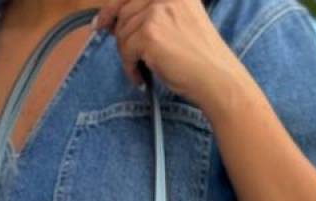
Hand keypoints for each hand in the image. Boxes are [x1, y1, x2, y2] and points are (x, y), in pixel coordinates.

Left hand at [93, 0, 250, 115]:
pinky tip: (142, 77)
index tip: (100, 23)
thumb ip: (150, 15)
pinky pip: (126, 51)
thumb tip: (111, 21)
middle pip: (123, 13)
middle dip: (121, 38)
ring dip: (127, 56)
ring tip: (142, 69)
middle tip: (127, 57)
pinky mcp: (149, 34)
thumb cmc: (199, 57)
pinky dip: (130, 68)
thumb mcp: (178, 22)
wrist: (215, 77)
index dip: (112, 8)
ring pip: (122, 34)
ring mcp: (157, 12)